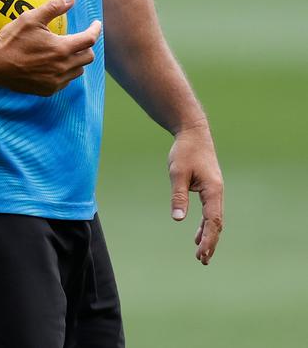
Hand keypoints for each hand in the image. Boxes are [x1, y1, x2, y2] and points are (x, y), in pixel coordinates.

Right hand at [0, 0, 101, 95]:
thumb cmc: (12, 39)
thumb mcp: (31, 18)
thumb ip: (54, 7)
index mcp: (61, 48)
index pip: (89, 39)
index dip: (95, 29)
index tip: (96, 24)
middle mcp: (62, 67)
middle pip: (88, 57)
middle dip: (87, 45)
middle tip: (80, 38)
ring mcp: (55, 81)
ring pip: (78, 71)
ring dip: (77, 60)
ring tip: (67, 51)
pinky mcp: (47, 90)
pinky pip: (65, 82)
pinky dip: (66, 72)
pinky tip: (55, 65)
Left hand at [168, 126, 223, 264]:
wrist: (193, 133)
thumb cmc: (185, 151)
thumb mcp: (178, 172)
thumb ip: (179, 196)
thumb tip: (178, 219)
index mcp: (213, 190)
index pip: (213, 220)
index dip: (208, 238)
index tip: (201, 252)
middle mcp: (217, 193)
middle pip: (217, 223)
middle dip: (210, 242)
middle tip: (202, 260)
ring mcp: (214, 191)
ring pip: (214, 219)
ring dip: (208, 236)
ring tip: (202, 255)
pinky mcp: (209, 189)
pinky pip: (210, 212)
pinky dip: (205, 225)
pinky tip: (197, 235)